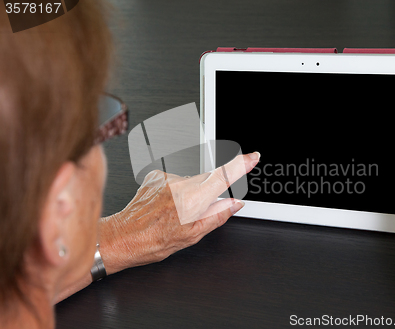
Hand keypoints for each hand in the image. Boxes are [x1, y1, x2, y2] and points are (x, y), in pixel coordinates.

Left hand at [97, 152, 259, 274]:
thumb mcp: (192, 236)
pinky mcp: (156, 175)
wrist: (122, 237)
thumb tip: (234, 204)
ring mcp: (166, 178)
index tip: (252, 157)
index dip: (241, 164)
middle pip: (206, 181)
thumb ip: (217, 216)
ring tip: (172, 214)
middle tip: (191, 215)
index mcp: (192, 200)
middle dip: (206, 194)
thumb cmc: (153, 241)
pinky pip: (175, 181)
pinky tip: (164, 206)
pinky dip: (175, 192)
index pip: (223, 176)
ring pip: (190, 182)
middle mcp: (180, 184)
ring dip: (188, 195)